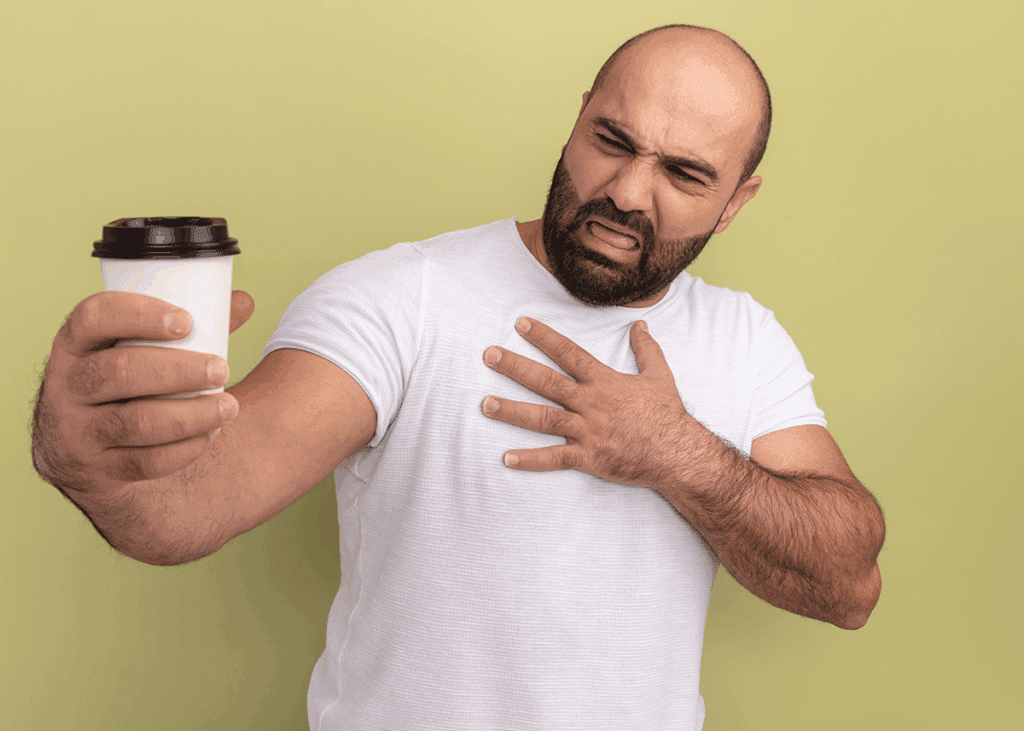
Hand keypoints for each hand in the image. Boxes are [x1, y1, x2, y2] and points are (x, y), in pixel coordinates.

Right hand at [31, 290, 254, 494]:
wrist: (85, 450)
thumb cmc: (128, 383)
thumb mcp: (140, 349)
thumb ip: (188, 326)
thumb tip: (242, 301)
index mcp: (75, 344)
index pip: (95, 317)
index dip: (139, 315)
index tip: (186, 321)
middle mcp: (67, 385)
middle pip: (120, 371)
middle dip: (179, 370)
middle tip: (222, 369)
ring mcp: (76, 430)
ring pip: (135, 422)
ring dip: (191, 414)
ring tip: (229, 407)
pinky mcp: (95, 469)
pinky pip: (143, 462)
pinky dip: (184, 449)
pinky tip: (210, 435)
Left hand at [480, 317, 691, 486]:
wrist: (678, 453)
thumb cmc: (668, 415)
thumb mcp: (660, 375)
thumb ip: (646, 349)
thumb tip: (640, 325)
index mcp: (603, 381)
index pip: (568, 353)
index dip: (544, 337)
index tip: (520, 324)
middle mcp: (590, 403)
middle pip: (546, 381)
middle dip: (515, 367)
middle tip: (489, 355)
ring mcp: (587, 431)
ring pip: (542, 418)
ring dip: (512, 411)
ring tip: (485, 404)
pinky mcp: (588, 457)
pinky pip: (555, 458)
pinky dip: (530, 460)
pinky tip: (506, 458)